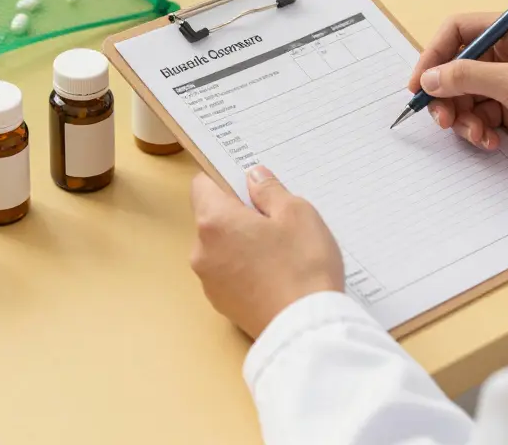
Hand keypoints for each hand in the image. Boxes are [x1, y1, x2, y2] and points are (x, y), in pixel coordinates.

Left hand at [189, 166, 343, 339]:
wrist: (305, 330)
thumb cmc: (303, 268)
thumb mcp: (297, 213)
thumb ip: (269, 190)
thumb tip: (254, 178)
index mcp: (214, 221)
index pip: (203, 184)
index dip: (226, 180)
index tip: (250, 185)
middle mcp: (202, 251)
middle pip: (212, 217)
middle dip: (239, 213)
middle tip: (276, 219)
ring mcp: (209, 281)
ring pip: (221, 247)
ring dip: (242, 242)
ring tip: (280, 250)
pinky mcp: (222, 304)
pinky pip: (228, 273)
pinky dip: (245, 267)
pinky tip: (275, 274)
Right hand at [408, 12, 507, 171]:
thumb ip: (466, 77)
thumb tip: (429, 79)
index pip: (458, 31)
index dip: (434, 55)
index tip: (419, 84)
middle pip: (457, 67)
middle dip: (447, 95)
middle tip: (442, 119)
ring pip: (466, 95)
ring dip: (463, 117)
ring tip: (475, 134)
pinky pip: (481, 116)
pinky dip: (479, 129)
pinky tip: (490, 142)